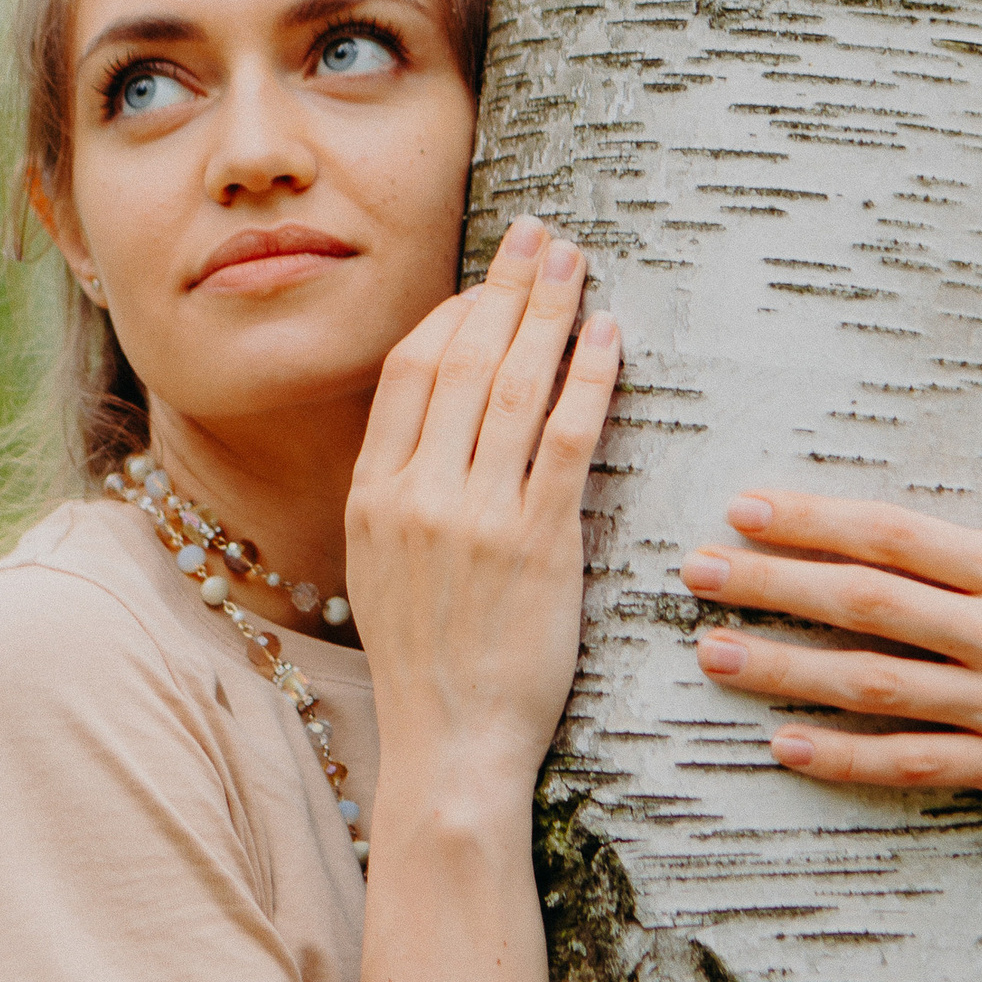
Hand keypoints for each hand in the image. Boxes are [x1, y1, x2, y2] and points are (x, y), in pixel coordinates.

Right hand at [348, 214, 620, 802]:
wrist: (451, 745)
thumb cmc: (427, 663)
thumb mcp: (381, 567)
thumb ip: (400, 493)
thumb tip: (436, 425)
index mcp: (372, 495)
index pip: (411, 372)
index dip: (455, 313)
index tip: (490, 283)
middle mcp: (417, 495)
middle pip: (464, 359)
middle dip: (506, 287)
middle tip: (541, 236)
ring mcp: (476, 518)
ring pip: (516, 386)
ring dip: (550, 311)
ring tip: (577, 263)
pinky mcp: (538, 544)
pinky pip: (567, 438)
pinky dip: (590, 378)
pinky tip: (609, 337)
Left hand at [680, 316, 981, 877]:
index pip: (904, 537)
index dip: (820, 520)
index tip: (749, 504)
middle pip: (868, 606)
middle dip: (774, 586)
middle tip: (694, 571)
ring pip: (874, 688)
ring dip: (785, 670)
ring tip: (710, 652)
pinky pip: (913, 764)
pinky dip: (845, 758)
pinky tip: (781, 745)